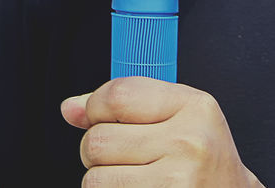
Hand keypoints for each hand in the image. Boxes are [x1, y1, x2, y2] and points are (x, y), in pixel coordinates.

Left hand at [61, 77, 263, 187]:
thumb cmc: (203, 158)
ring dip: (102, 180)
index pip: (118, 95)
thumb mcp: (179, 117)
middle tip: (121, 156)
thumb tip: (71, 107)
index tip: (96, 116)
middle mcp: (188, 141)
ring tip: (131, 177)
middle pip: (98, 140)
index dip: (94, 106)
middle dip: (96, 150)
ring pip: (95, 178)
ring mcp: (178, 180)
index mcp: (193, 107)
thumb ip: (126, 105)